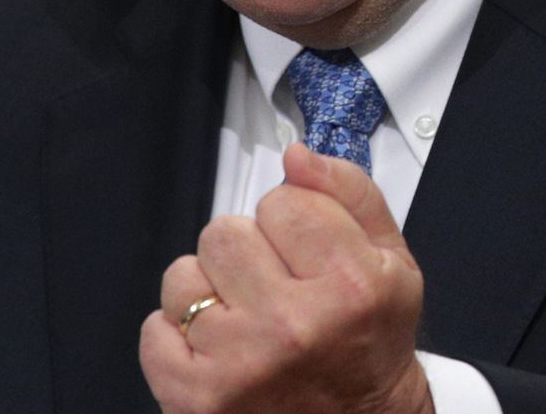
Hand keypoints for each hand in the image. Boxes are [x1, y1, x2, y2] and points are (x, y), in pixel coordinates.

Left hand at [140, 144, 434, 413]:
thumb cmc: (371, 342)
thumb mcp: (392, 260)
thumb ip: (349, 194)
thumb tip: (295, 156)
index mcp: (349, 284)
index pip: (284, 200)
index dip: (295, 221)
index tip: (308, 251)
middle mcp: (292, 325)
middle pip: (225, 231)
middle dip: (249, 252)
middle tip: (277, 286)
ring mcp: (238, 365)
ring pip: (184, 276)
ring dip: (210, 291)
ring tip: (245, 317)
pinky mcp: (195, 398)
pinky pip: (154, 329)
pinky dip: (178, 334)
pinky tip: (219, 346)